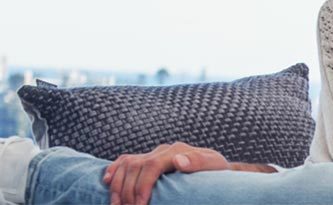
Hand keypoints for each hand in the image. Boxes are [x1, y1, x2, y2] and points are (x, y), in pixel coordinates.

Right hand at [102, 142, 269, 204]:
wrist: (215, 168)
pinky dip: (114, 170)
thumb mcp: (214, 166)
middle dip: (128, 191)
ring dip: (117, 185)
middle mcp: (163, 150)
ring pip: (126, 164)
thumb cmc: (216, 171)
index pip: (152, 165)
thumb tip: (179, 161)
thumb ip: (199, 162)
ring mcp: (154, 153)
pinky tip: (106, 182)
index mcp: (178, 150)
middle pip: (135, 166)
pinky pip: (125, 161)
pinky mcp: (148, 159)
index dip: (142, 185)